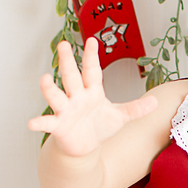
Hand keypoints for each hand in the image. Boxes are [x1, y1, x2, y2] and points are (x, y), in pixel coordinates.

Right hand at [28, 38, 157, 157]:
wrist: (84, 147)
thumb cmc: (99, 126)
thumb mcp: (120, 117)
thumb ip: (136, 109)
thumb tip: (156, 102)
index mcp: (92, 91)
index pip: (92, 71)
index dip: (91, 56)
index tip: (92, 40)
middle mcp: (76, 97)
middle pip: (71, 77)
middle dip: (68, 62)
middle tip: (64, 45)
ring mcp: (65, 110)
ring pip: (56, 97)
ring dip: (50, 89)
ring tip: (44, 78)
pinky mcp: (58, 126)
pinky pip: (47, 123)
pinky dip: (39, 122)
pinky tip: (31, 123)